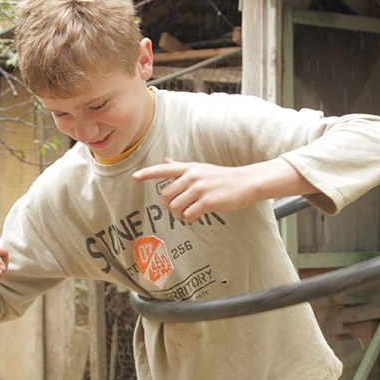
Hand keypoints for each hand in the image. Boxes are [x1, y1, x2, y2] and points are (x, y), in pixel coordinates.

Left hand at [134, 157, 310, 222]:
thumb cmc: (221, 177)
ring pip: (175, 207)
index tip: (135, 177)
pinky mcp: (207, 201)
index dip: (148, 174)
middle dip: (170, 206)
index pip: (163, 170)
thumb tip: (165, 161)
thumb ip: (180, 167)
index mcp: (188, 168)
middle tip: (180, 208)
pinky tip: (199, 215)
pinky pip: (188, 215)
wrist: (245, 183)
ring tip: (190, 213)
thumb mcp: (200, 169)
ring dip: (179, 214)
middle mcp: (191, 176)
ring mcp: (199, 188)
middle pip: (166, 195)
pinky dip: (190, 218)